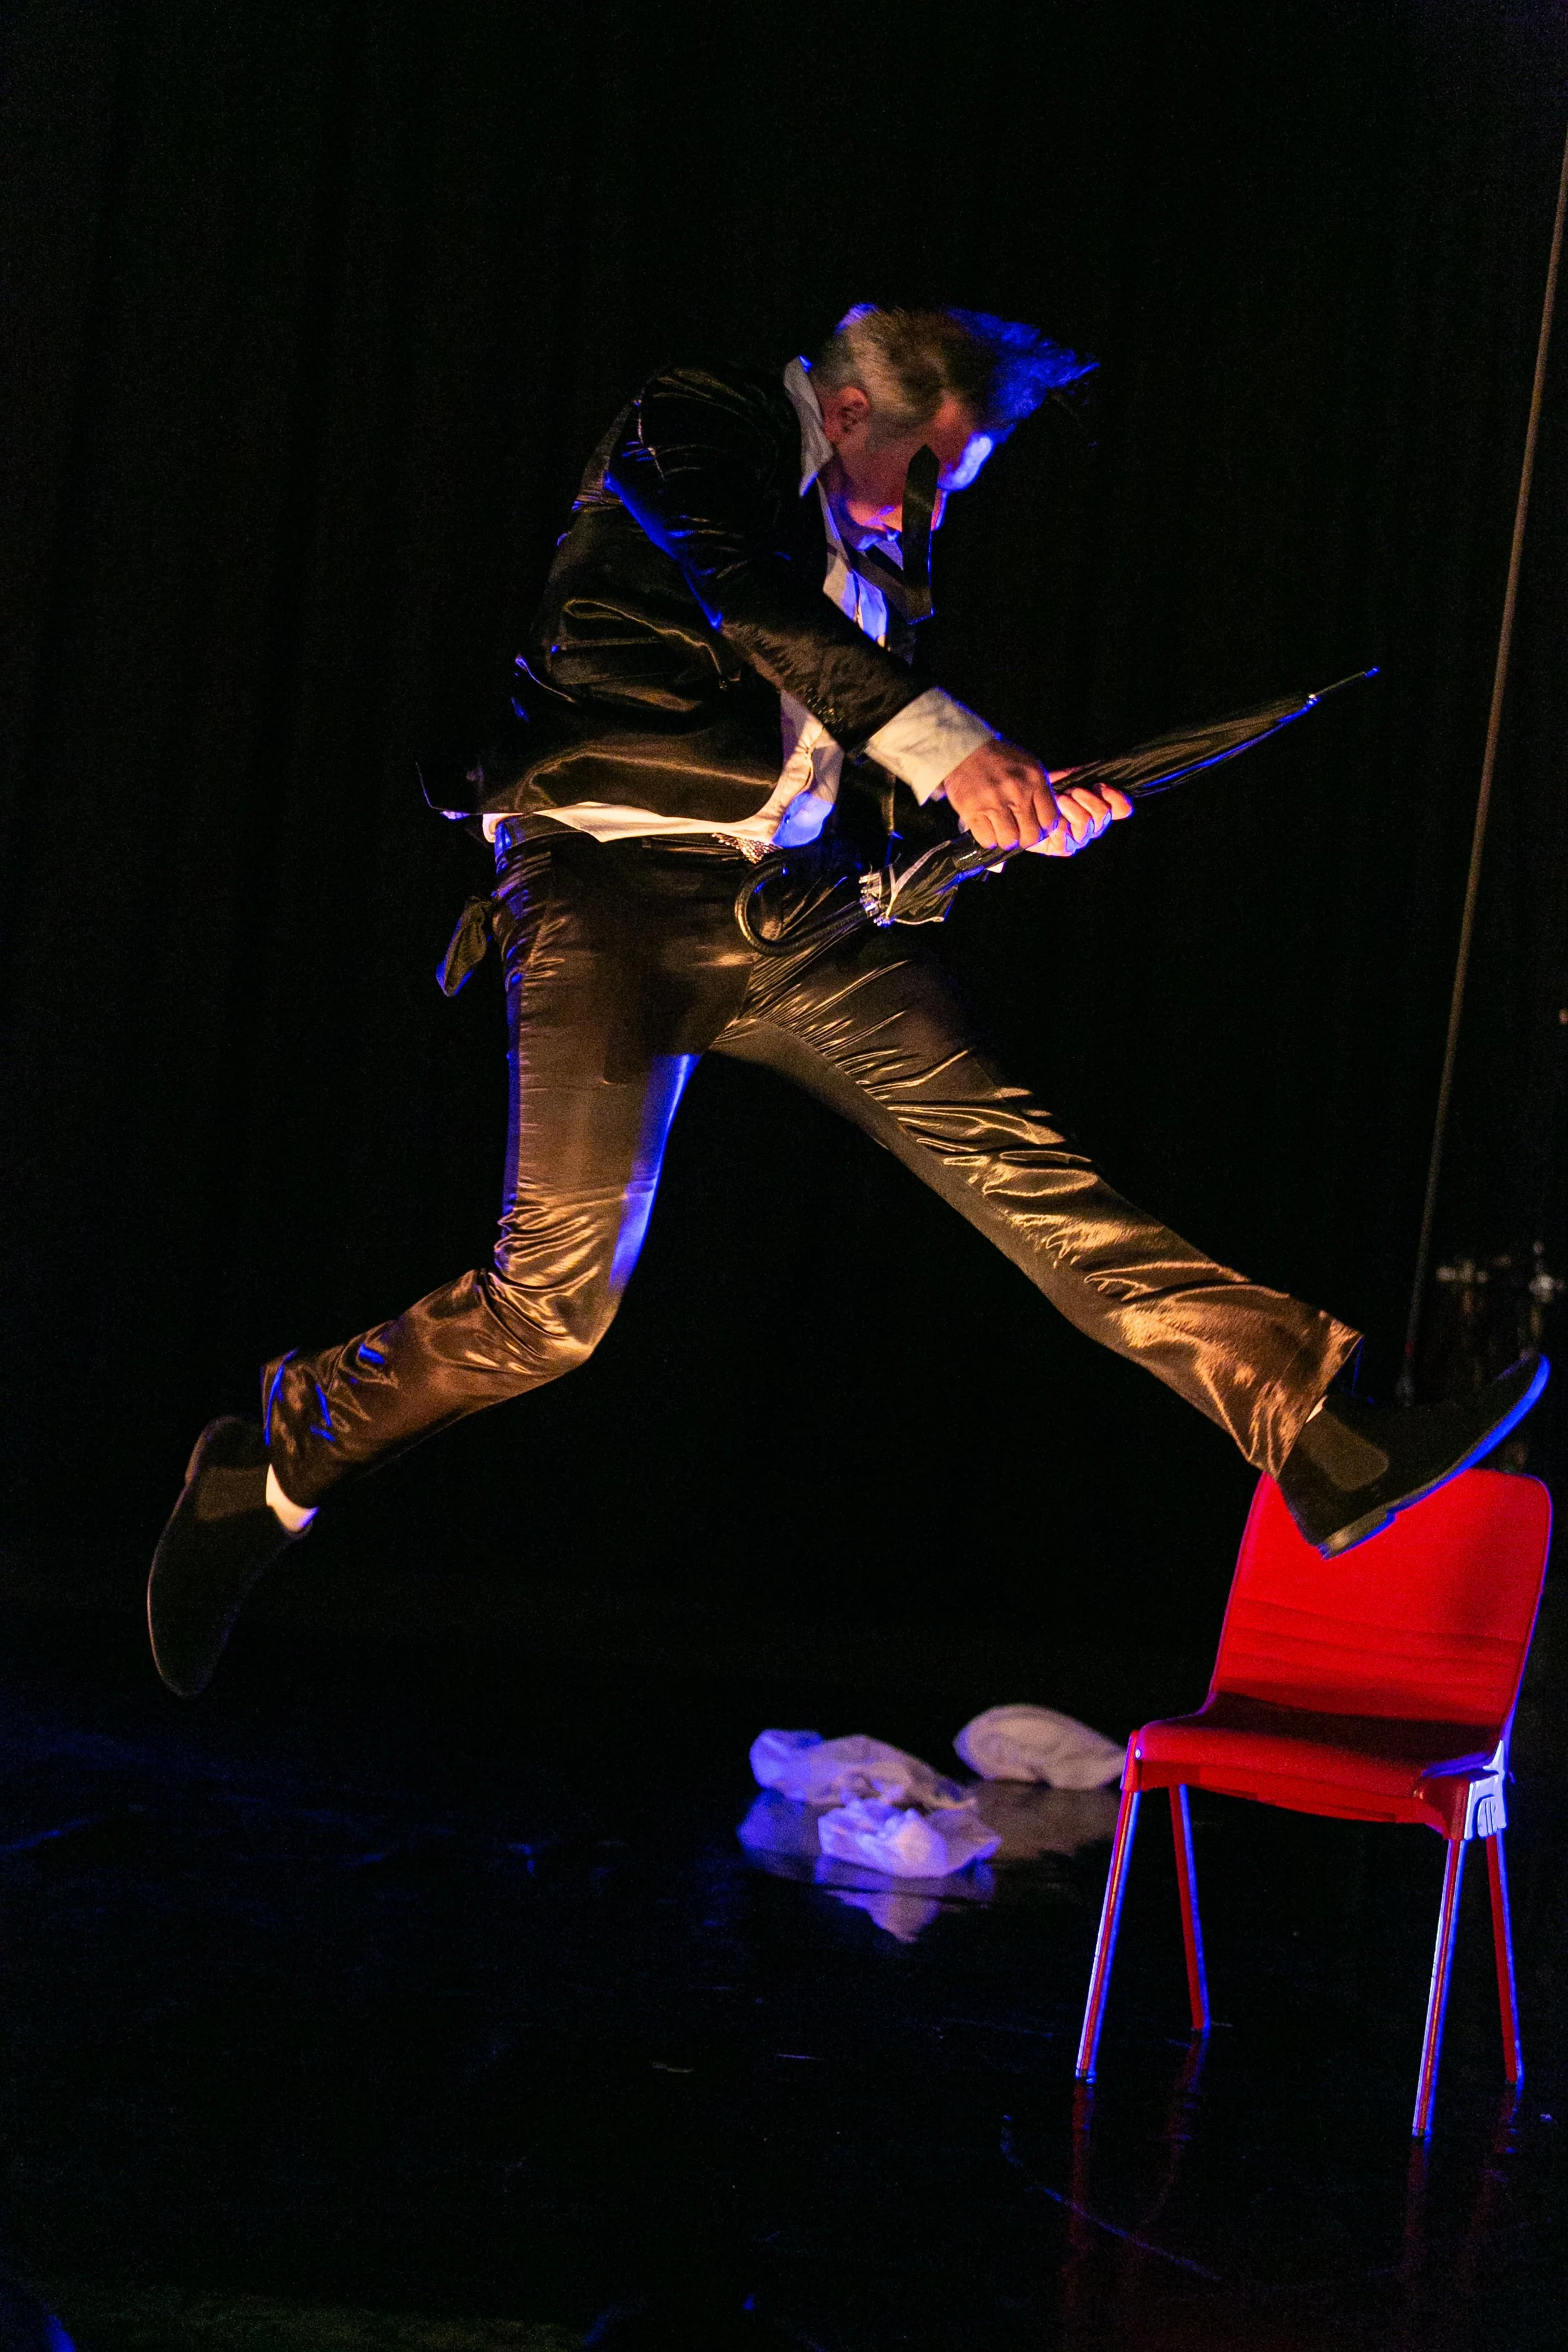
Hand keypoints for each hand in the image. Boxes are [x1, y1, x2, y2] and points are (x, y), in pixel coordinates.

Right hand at [941, 737, 1132, 855]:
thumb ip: (1041, 792)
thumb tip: (1051, 822)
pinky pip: (987, 839)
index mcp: (1034, 780)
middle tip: (1018, 832)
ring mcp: (994, 802)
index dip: (1044, 829)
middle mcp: (1017, 792)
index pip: (1050, 821)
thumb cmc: (1000, 760)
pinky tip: (986, 828)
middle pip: (1030, 836)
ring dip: (1006, 840)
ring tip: (1001, 830)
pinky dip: (987, 838)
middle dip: (1025, 839)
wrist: (964, 749)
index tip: (1036, 827)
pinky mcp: (973, 810)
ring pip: (1009, 840)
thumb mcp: (1029, 766)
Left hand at [1030, 778, 1133, 857]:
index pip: (1123, 808)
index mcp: (1100, 809)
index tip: (1100, 785)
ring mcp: (1078, 839)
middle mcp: (1093, 827)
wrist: (1020, 798)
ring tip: (1059, 798)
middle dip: (1087, 797)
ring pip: (1087, 823)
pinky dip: (1059, 821)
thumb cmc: (1045, 787)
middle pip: (1103, 814)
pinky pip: (1068, 835)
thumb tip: (1109, 774)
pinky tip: (1052, 812)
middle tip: (1072, 790)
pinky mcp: (1061, 848)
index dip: (1116, 797)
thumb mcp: (1071, 776)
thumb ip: (1091, 775)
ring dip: (1072, 806)